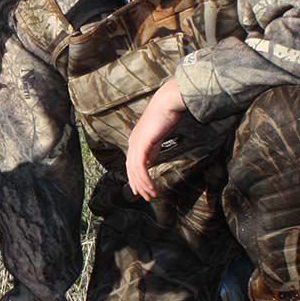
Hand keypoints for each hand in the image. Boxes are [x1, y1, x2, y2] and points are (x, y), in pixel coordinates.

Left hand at [126, 78, 186, 201]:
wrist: (168, 102)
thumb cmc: (166, 116)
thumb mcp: (158, 136)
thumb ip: (152, 148)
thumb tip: (149, 160)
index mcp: (135, 141)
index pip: (132, 164)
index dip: (135, 179)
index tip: (140, 191)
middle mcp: (133, 143)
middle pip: (131, 170)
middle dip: (138, 186)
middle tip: (147, 198)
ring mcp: (135, 143)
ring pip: (135, 171)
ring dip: (144, 186)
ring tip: (152, 195)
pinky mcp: (141, 144)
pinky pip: (141, 167)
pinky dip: (145, 179)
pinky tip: (151, 187)